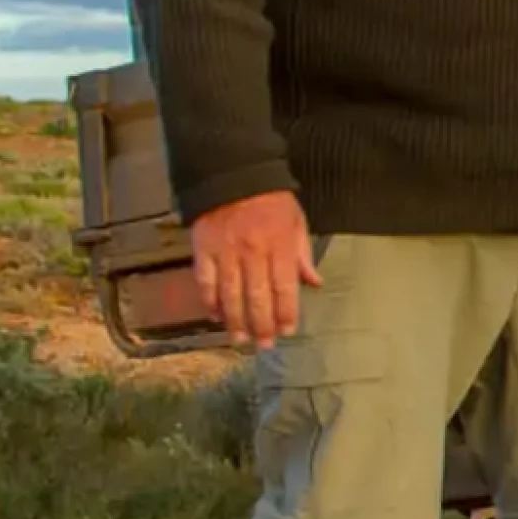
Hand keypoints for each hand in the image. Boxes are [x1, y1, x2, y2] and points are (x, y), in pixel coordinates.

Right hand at [189, 189, 319, 349]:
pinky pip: (205, 281)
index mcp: (280, 245)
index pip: (284, 287)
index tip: (287, 331)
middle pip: (257, 296)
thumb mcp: (296, 221)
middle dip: (262, 324)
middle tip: (264, 345)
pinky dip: (210, 301)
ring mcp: (225, 252)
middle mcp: (253, 252)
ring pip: (230, 294)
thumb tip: (315, 284)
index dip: (286, 312)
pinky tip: (216, 316)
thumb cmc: (271, 199)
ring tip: (240, 339)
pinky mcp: (203, 249)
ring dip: (236, 320)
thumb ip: (303, 255)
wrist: (233, 173)